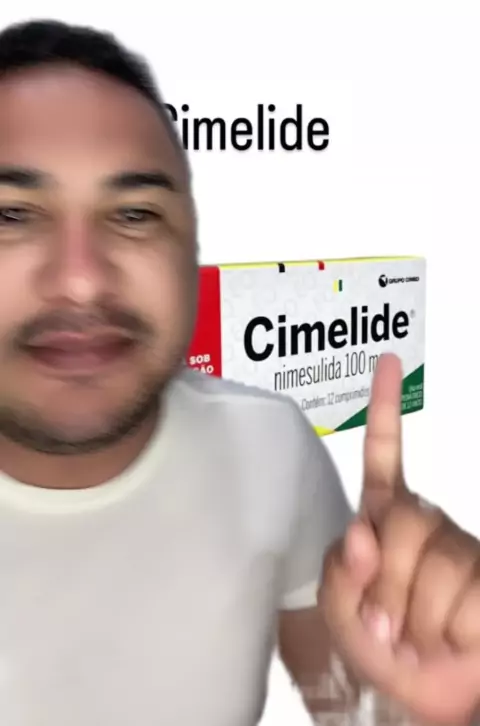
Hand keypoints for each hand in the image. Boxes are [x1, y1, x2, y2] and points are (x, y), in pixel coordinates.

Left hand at [320, 353, 479, 725]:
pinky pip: (464, 596)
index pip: (384, 457)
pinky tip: (448, 642)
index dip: (385, 409)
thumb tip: (366, 532)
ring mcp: (461, 548)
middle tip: (384, 622)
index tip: (387, 362)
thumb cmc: (380, 651)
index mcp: (384, 519)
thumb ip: (342, 573)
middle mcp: (426, 523)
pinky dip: (445, 634)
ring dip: (414, 618)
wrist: (423, 700)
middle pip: (403, 519)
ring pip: (434, 562)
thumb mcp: (341, 615)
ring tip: (414, 638)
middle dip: (387, 582)